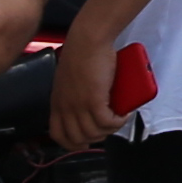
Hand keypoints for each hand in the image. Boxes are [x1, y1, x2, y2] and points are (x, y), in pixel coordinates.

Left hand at [47, 30, 123, 151]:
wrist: (88, 39)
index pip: (59, 135)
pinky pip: (107, 122)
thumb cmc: (81, 52)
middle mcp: (66, 107)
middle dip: (96, 138)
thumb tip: (87, 102)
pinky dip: (118, 122)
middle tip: (108, 128)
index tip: (87, 140)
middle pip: (78, 139)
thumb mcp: (69, 79)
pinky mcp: (94, 100)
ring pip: (94, 133)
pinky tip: (124, 114)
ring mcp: (79, 106)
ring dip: (110, 130)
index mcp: (57, 102)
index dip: (74, 143)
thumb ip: (73, 93)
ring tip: (119, 118)